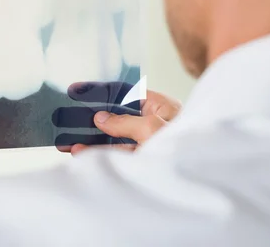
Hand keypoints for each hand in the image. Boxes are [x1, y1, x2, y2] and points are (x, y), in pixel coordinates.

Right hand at [53, 82, 180, 154]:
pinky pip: (115, 154)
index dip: (101, 92)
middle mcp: (152, 122)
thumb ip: (124, 121)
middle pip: (115, 116)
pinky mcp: (141, 161)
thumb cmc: (187, 146)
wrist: (203, 178)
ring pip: (112, 138)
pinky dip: (96, 154)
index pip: (124, 93)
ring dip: (89, 140)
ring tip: (67, 142)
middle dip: (90, 118)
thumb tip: (101, 118)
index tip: (77, 90)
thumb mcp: (152, 127)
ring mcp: (146, 143)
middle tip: (67, 118)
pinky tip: (80, 152)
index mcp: (160, 106)